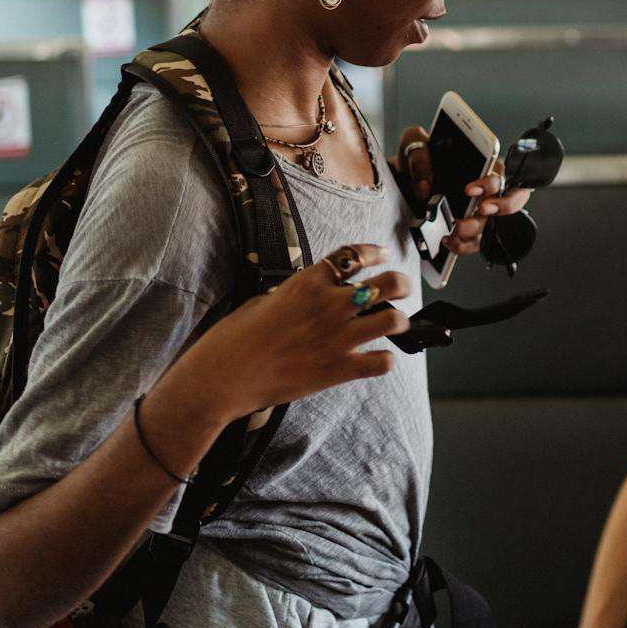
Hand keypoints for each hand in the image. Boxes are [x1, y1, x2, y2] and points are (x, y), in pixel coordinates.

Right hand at [167, 244, 410, 422]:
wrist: (225, 376)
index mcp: (309, 282)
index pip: (354, 254)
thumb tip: (314, 296)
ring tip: (395, 324)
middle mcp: (330, 305)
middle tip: (400, 288)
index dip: (375, 251)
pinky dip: (385, 360)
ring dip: (399, 321)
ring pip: (393, 320)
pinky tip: (378, 358)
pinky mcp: (339, 369)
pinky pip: (381, 362)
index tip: (384, 254)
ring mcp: (338, 338)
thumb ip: (298, 295)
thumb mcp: (265, 299)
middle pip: (387, 282)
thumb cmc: (235, 337)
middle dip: (400, 282)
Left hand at [395, 126, 532, 256]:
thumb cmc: (417, 158)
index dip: (490, 183)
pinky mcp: (467, 230)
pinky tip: (448, 240)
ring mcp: (478, 212)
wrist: (402, 178)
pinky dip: (463, 245)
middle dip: (498, 207)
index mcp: (481, 165)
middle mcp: (485, 190)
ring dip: (474, 228)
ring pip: (489, 225)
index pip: (500, 172)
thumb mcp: (415, 145)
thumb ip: (419, 157)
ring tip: (456, 229)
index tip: (470, 190)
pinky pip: (474, 243)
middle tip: (479, 209)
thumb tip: (424, 186)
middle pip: (506, 201)